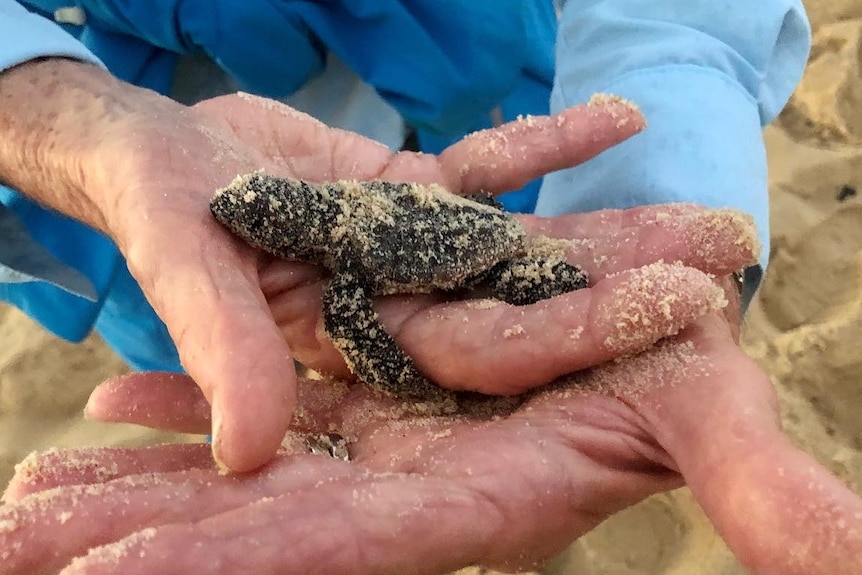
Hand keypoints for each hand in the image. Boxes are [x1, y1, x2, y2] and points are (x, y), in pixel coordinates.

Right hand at [0, 59, 741, 471]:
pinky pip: (489, 169)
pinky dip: (546, 144)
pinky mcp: (410, 194)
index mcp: (358, 343)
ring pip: (520, 234)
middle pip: (523, 295)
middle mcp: (398, 305)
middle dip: (620, 280)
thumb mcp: (186, 272)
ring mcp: (412, 247)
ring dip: (607, 218)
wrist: (145, 151)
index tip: (666, 314)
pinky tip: (617, 118)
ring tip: (704, 207)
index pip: (478, 351)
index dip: (565, 335)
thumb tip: (247, 455)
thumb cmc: (155, 209)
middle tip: (725, 262)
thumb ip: (225, 353)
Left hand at [4, 299, 859, 574]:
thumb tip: (852, 561)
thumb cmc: (678, 351)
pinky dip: (183, 402)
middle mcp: (402, 478)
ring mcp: (366, 427)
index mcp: (469, 501)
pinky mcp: (352, 374)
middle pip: (250, 522)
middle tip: (12, 547)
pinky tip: (109, 400)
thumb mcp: (715, 407)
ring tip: (25, 500)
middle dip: (134, 540)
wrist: (637, 302)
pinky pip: (256, 392)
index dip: (227, 570)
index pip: (330, 553)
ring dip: (136, 478)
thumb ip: (767, 494)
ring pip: (236, 461)